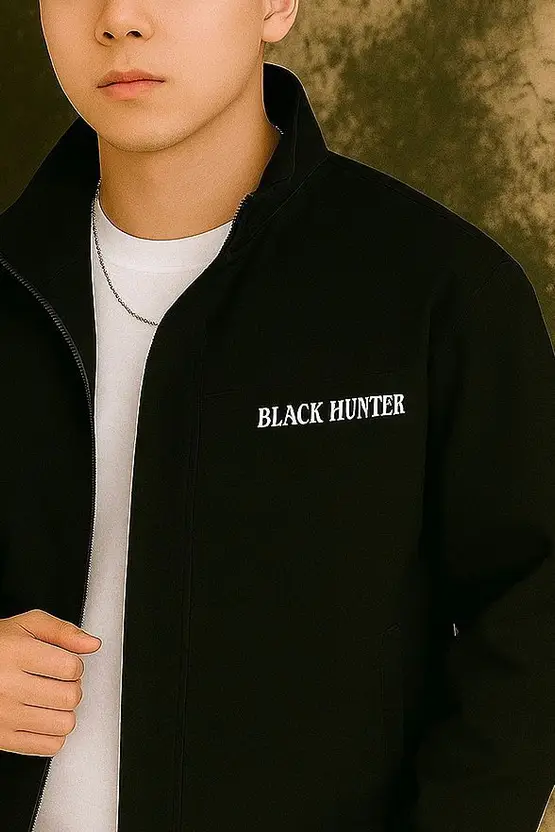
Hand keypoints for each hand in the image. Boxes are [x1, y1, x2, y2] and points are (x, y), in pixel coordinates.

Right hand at [0, 609, 101, 756]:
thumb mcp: (27, 626)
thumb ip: (62, 631)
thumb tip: (91, 644)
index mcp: (15, 654)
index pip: (70, 667)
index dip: (75, 665)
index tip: (65, 664)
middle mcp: (7, 686)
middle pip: (70, 696)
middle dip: (71, 687)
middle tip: (58, 682)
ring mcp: (4, 716)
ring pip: (64, 723)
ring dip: (64, 710)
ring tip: (50, 699)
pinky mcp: (3, 739)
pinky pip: (49, 746)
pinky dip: (54, 733)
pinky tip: (43, 717)